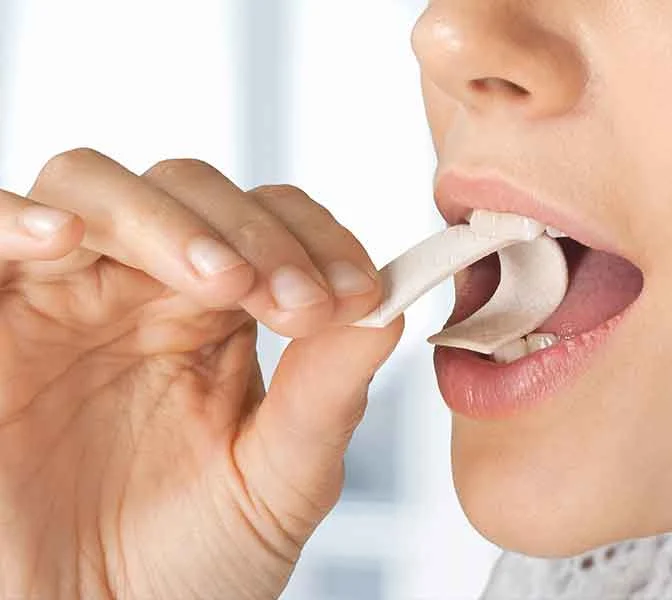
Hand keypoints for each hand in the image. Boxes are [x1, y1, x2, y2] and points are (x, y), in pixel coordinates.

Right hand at [0, 149, 402, 598]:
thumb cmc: (190, 565)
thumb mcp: (278, 479)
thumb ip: (328, 393)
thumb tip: (390, 306)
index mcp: (216, 318)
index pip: (269, 224)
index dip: (316, 240)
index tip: (357, 294)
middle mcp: (139, 293)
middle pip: (188, 191)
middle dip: (251, 232)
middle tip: (297, 302)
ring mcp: (60, 302)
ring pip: (94, 190)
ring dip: (164, 220)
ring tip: (222, 282)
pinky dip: (15, 220)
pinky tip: (62, 238)